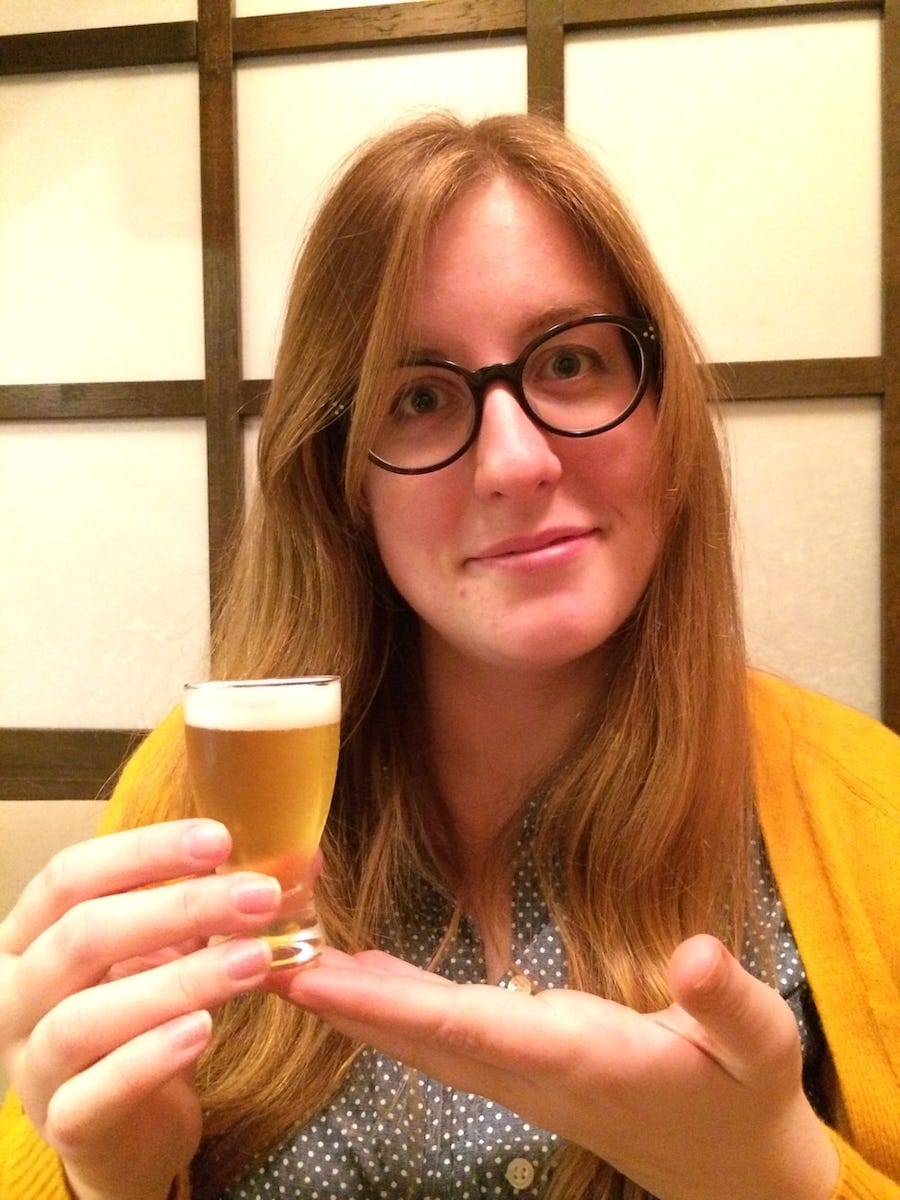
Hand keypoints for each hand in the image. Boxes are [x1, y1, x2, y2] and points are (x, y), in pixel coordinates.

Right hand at [0, 819, 278, 1199]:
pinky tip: (204, 1030)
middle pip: (82, 936)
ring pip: (85, 1017)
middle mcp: (14, 995)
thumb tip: (300, 858)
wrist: (129, 1128)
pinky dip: (151, 1058)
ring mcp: (31, 1065)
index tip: (220, 839)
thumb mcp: (163, 953)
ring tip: (255, 960)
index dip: (143, 853)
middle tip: (260, 897)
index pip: (70, 877)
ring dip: (180, 982)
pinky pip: (97, 1092)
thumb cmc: (140, 1019)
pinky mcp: (63, 1124)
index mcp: (30, 937)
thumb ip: (205, 907)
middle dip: (179, 908)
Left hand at [277, 935, 838, 1199]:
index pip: (466, 1030)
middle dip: (341, 1004)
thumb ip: (727, 1002)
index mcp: (576, 1059)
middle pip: (420, 1039)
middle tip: (267, 961)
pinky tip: (366, 979)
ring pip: (423, 1041)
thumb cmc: (743, 1093)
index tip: (317, 982)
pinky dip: (396, 1007)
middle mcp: (531, 1072)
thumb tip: (696, 954)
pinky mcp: (524, 1068)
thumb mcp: (758, 1044)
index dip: (387, 1007)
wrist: (731, 1166)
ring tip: (297, 962)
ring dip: (357, 1004)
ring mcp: (522, 1075)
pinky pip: (445, 1037)